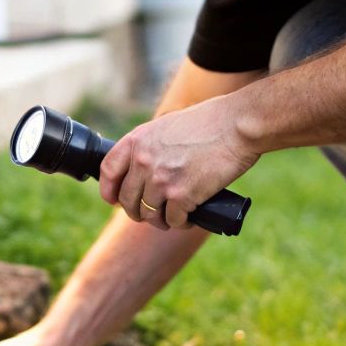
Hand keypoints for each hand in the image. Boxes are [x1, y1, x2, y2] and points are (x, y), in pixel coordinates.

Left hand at [98, 94, 257, 231]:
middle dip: (138, 211)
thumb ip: (151, 146)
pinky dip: (181, 222)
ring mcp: (161, 180)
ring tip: (172, 218)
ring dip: (160, 220)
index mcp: (137, 140)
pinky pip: (173, 220)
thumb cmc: (209, 123)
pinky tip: (189, 218)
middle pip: (128, 200)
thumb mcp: (167, 126)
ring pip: (149, 214)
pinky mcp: (182, 196)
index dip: (109, 190)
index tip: (114, 200)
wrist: (237, 126)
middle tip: (152, 214)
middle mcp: (144, 161)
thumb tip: (143, 170)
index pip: (108, 171)